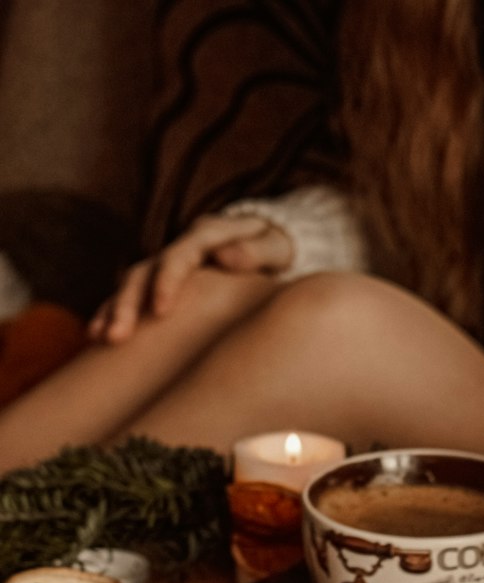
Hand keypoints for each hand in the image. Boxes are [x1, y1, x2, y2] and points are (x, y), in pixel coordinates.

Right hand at [88, 213, 293, 343]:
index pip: (180, 256)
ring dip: (114, 310)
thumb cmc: (280, 248)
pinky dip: (115, 314)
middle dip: (128, 303)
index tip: (160, 311)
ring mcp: (170, 265)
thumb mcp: (277, 246)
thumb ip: (256, 250)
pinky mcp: (165, 284)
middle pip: (146, 270)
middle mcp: (182, 248)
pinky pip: (135, 299)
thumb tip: (226, 257)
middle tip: (116, 336)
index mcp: (208, 235)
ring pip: (133, 284)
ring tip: (99, 339)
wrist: (272, 245)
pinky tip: (98, 338)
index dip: (167, 281)